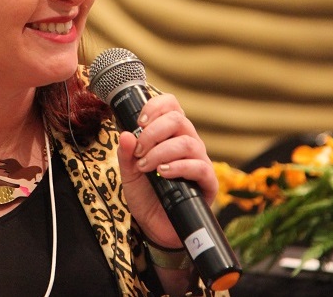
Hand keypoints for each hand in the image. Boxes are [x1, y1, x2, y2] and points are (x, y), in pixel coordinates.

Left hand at [117, 93, 216, 249]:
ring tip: (146, 166)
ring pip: (187, 142)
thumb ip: (126, 154)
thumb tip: (125, 134)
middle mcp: (187, 143)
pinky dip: (178, 167)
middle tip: (139, 151)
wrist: (155, 227)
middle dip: (153, 133)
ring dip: (161, 152)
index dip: (155, 107)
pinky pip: (199, 166)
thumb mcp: (129, 173)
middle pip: (178, 119)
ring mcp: (199, 161)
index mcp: (170, 135)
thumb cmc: (146, 195)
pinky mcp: (207, 182)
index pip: (171, 105)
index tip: (139, 122)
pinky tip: (163, 173)